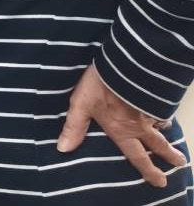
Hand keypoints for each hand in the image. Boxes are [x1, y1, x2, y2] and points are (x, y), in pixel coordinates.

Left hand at [57, 65, 186, 186]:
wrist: (127, 63)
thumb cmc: (101, 85)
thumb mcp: (81, 104)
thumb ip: (74, 126)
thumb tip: (63, 149)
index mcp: (122, 130)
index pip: (137, 156)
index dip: (148, 170)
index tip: (161, 182)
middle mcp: (141, 124)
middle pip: (158, 144)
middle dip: (170, 155)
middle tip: (181, 163)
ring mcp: (152, 110)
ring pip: (163, 126)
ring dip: (168, 134)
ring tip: (172, 139)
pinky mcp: (158, 95)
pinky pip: (164, 108)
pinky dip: (165, 113)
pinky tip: (164, 111)